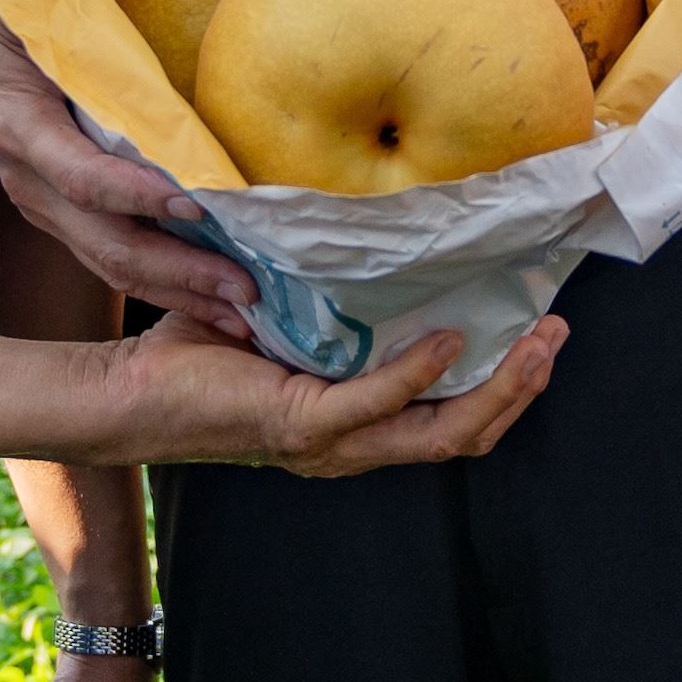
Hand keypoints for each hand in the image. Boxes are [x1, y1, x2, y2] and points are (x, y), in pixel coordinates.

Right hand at [0, 0, 258, 336]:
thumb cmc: (6, 12)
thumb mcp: (20, 0)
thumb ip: (62, 9)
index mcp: (20, 126)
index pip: (82, 176)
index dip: (137, 195)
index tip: (199, 203)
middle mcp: (28, 180)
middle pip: (106, 243)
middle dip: (178, 271)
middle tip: (245, 289)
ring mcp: (43, 207)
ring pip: (111, 266)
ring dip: (179, 293)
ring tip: (240, 316)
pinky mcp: (61, 218)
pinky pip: (112, 261)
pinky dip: (164, 286)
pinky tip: (210, 301)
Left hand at [95, 313, 564, 472]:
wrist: (125, 392)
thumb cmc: (193, 354)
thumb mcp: (279, 318)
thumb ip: (327, 299)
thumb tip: (366, 236)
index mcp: (352, 425)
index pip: (449, 420)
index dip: (503, 387)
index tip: (539, 333)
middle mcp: (350, 445)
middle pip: (464, 436)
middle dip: (521, 389)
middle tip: (556, 335)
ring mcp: (329, 443)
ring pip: (440, 433)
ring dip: (496, 388)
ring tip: (533, 342)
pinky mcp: (301, 425)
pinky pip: (377, 403)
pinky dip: (418, 373)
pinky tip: (450, 340)